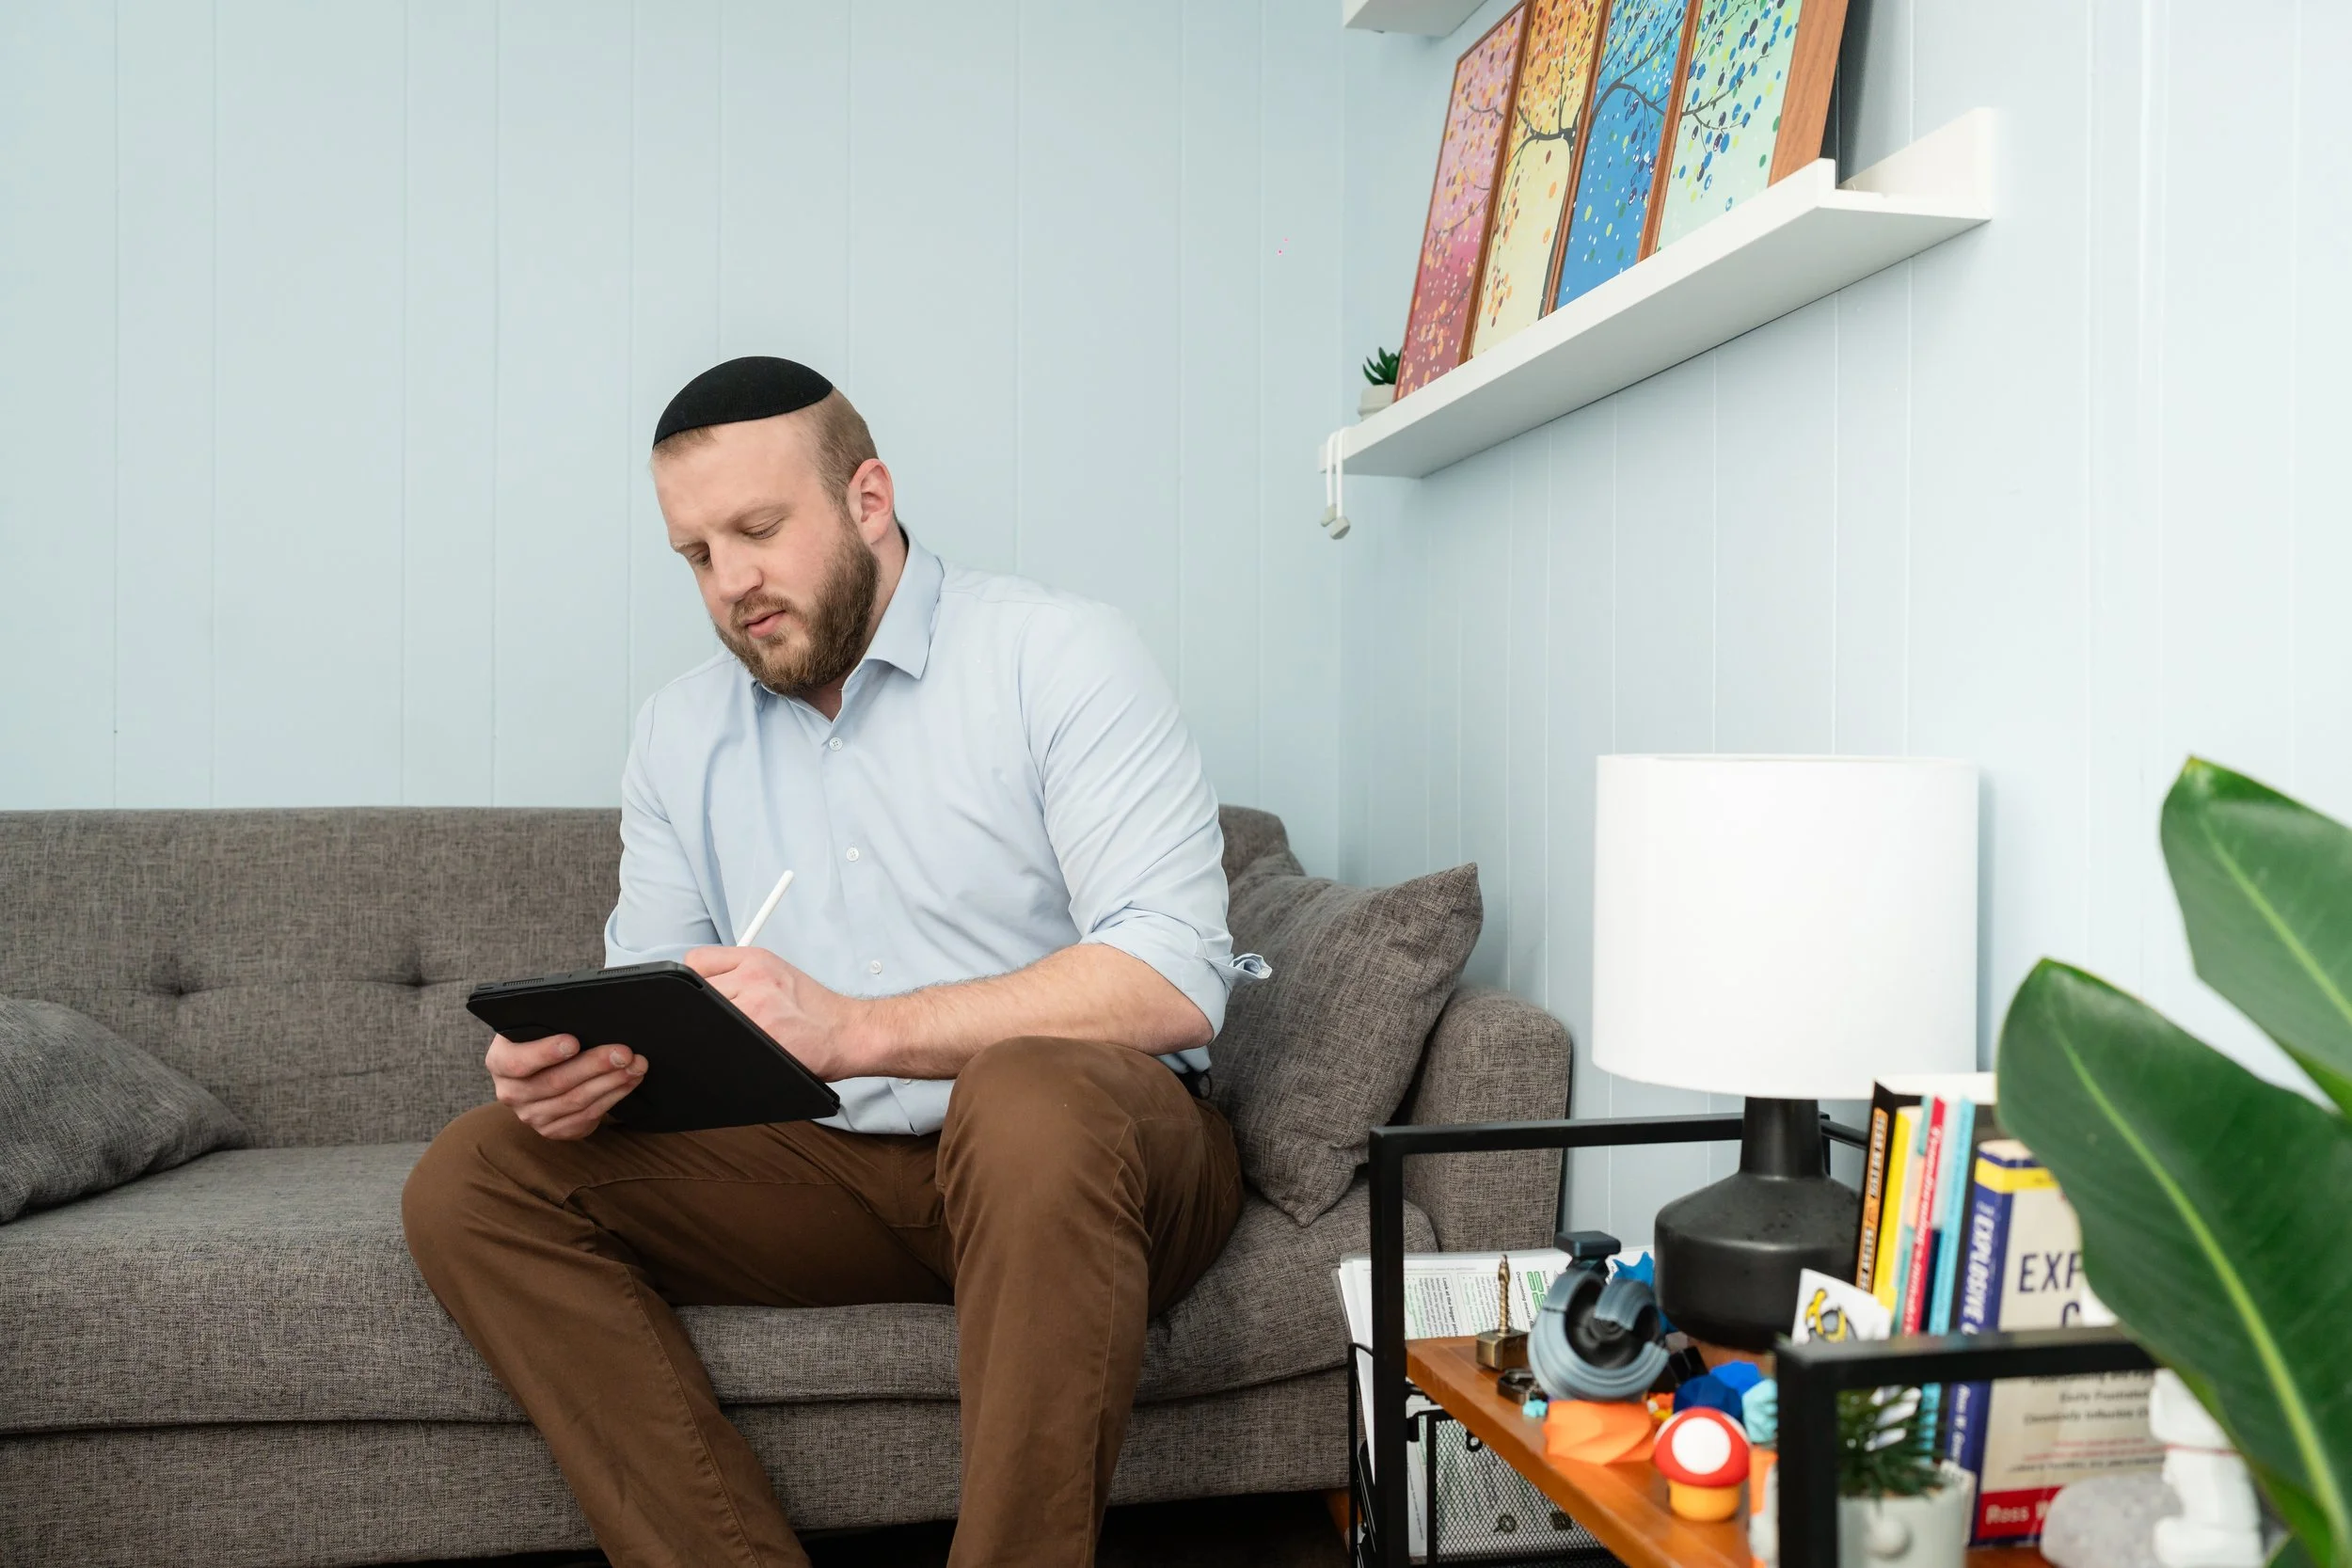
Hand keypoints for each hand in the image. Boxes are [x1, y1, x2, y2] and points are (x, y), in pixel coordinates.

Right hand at [485, 1031, 646, 1139]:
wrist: (541, 1066)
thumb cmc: (543, 1038)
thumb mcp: (537, 1026)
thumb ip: (551, 1022)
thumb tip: (589, 1015)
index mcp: (500, 1061)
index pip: (518, 1061)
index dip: (545, 1052)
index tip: (573, 1041)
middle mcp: (511, 1093)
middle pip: (556, 1083)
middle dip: (595, 1066)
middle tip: (624, 1053)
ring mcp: (531, 1115)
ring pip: (576, 1102)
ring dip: (612, 1082)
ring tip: (636, 1065)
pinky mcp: (552, 1130)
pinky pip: (586, 1117)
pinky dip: (613, 1097)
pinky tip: (629, 1082)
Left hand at [686, 946, 872, 1080]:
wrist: (848, 1032)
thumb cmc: (814, 1009)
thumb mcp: (777, 974)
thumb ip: (739, 974)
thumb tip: (703, 987)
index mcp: (755, 959)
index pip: (696, 961)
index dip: (696, 983)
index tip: (706, 997)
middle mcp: (753, 977)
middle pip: (694, 991)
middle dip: (704, 1010)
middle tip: (728, 1022)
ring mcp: (755, 1006)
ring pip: (703, 1019)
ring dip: (713, 1031)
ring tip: (739, 1035)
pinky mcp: (759, 1034)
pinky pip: (719, 1042)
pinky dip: (724, 1049)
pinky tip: (743, 1049)